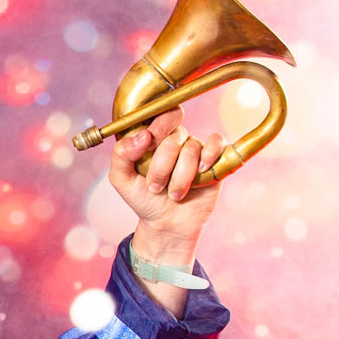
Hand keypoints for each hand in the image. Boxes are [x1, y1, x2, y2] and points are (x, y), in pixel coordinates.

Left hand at [110, 108, 223, 253]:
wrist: (167, 224)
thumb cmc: (144, 199)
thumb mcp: (122, 179)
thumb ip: (122, 154)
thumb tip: (142, 136)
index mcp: (152, 137)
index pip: (159, 115)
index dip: (156, 126)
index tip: (148, 143)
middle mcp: (174, 139)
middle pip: (174, 134)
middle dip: (163, 163)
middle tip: (155, 186)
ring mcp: (194, 148)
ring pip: (191, 148)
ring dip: (180, 176)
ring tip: (173, 194)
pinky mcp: (214, 159)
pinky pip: (217, 143)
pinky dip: (209, 156)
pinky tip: (201, 173)